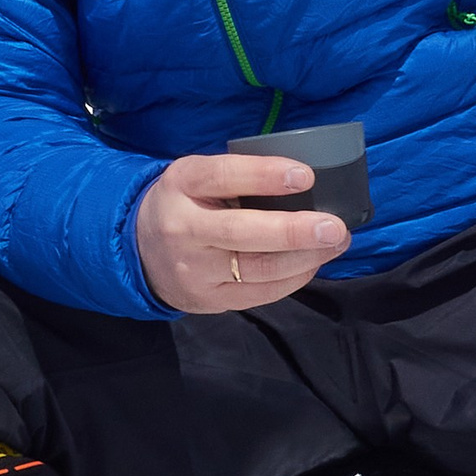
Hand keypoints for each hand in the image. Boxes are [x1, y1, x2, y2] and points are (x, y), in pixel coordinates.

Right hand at [136, 153, 348, 312]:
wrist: (139, 251)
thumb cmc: (186, 203)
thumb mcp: (197, 177)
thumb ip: (238, 176)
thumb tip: (306, 180)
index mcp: (181, 184)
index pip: (222, 176)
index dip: (264, 176)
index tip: (305, 176)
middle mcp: (182, 228)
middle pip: (242, 232)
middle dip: (294, 231)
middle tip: (335, 227)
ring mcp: (193, 270)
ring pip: (257, 269)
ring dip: (305, 258)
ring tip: (336, 243)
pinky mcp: (207, 299)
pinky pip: (259, 293)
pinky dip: (292, 279)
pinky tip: (312, 263)